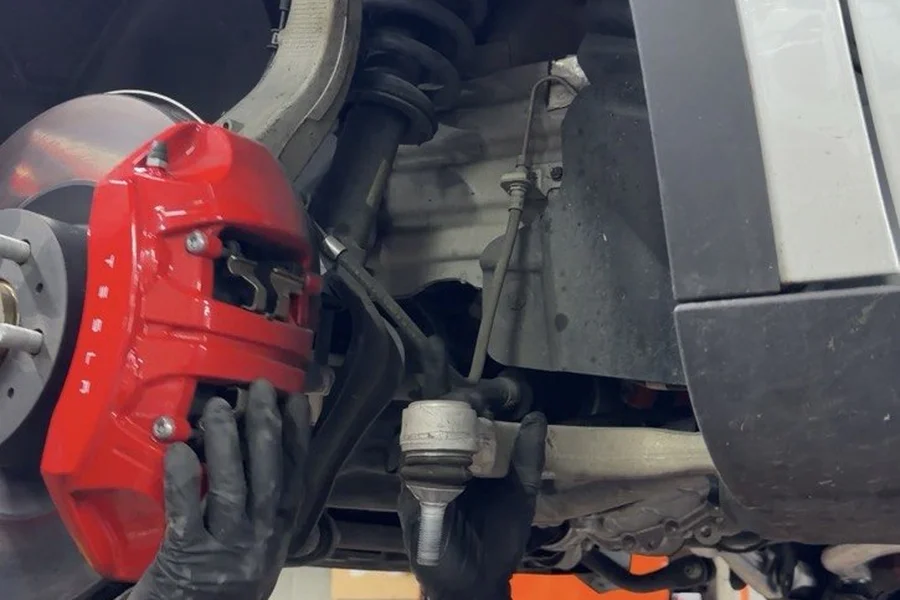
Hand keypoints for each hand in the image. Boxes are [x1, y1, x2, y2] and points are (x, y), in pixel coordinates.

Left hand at [128, 380, 310, 599]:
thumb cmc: (219, 582)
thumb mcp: (256, 546)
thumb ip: (260, 504)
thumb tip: (255, 442)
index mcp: (280, 533)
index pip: (296, 476)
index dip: (299, 436)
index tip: (296, 400)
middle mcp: (261, 540)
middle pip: (270, 476)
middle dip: (266, 427)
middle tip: (261, 389)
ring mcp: (227, 551)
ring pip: (232, 488)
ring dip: (227, 443)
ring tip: (219, 407)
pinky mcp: (189, 560)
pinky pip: (186, 513)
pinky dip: (183, 479)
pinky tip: (180, 451)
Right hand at [398, 412, 546, 599]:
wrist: (481, 580)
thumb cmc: (499, 539)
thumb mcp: (521, 492)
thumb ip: (528, 457)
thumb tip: (536, 416)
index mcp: (465, 461)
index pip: (460, 420)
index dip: (471, 401)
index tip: (488, 394)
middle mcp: (440, 466)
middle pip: (436, 422)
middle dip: (452, 402)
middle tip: (473, 398)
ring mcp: (422, 481)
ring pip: (420, 440)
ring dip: (439, 424)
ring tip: (461, 417)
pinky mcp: (411, 499)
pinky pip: (411, 471)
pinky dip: (427, 456)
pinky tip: (447, 448)